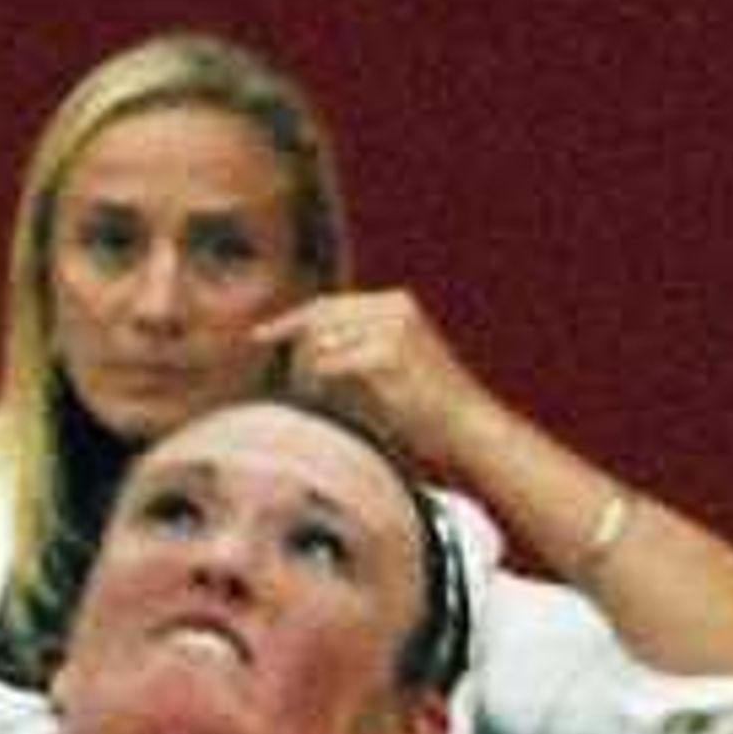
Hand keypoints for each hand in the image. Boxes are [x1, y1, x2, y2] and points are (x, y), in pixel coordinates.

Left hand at [252, 282, 483, 475]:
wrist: (470, 429)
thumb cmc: (432, 410)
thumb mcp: (395, 364)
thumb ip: (358, 347)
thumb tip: (307, 348)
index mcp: (395, 304)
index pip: (328, 304)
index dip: (291, 321)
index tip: (262, 336)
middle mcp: (392, 307)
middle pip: (317, 319)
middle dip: (296, 351)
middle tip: (294, 385)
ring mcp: (389, 328)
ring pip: (319, 343)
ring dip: (311, 375)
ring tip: (329, 403)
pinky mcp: (384, 355)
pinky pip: (329, 367)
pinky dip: (324, 387)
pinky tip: (336, 405)